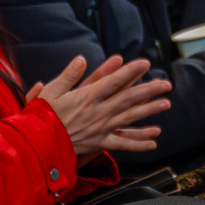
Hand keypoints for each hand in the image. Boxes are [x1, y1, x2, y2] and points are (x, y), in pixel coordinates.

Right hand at [28, 54, 171, 157]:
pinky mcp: (100, 143)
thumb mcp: (51, 91)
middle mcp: (99, 111)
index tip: (145, 63)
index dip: (131, 71)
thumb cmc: (42, 116)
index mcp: (87, 97)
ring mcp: (102, 128)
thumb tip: (82, 59)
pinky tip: (154, 141)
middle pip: (129, 98)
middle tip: (166, 84)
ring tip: (166, 104)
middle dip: (149, 90)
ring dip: (150, 110)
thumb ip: (69, 75)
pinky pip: (123, 143)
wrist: (39, 144)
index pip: (114, 81)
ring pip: (130, 118)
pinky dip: (139, 143)